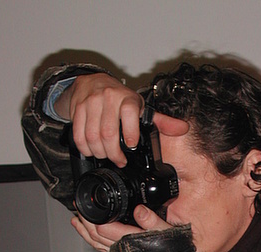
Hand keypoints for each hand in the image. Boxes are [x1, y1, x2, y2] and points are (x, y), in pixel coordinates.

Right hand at [54, 72, 187, 166]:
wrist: (92, 82)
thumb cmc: (119, 99)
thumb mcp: (141, 107)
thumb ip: (161, 121)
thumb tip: (183, 129)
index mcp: (126, 98)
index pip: (128, 113)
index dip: (129, 133)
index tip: (131, 146)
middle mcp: (108, 98)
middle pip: (107, 133)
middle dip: (113, 153)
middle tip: (119, 160)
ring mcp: (90, 103)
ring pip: (91, 136)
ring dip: (99, 153)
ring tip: (105, 156)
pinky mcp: (77, 109)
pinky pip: (78, 135)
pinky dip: (84, 148)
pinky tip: (91, 151)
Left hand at [71, 205, 170, 251]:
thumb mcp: (167, 232)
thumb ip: (153, 221)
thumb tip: (140, 210)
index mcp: (131, 240)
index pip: (104, 227)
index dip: (92, 217)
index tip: (86, 206)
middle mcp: (122, 250)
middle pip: (95, 236)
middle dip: (85, 222)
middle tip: (78, 209)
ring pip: (96, 245)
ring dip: (84, 233)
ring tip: (77, 221)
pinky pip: (102, 250)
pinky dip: (92, 242)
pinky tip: (91, 236)